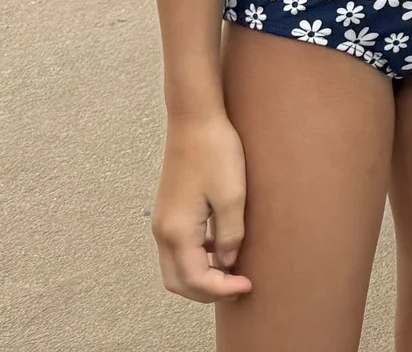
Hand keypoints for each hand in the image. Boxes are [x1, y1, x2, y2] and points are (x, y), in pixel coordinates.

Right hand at [151, 112, 252, 301]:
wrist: (195, 119)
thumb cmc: (215, 152)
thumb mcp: (233, 196)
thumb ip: (230, 235)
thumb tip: (228, 263)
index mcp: (177, 232)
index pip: (195, 280)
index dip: (222, 289)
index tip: (248, 286)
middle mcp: (163, 232)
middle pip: (178, 282)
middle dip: (207, 291)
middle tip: (239, 286)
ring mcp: (163, 223)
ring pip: (175, 268)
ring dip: (200, 278)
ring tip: (232, 273)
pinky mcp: (169, 213)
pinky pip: (178, 251)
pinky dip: (195, 261)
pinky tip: (220, 251)